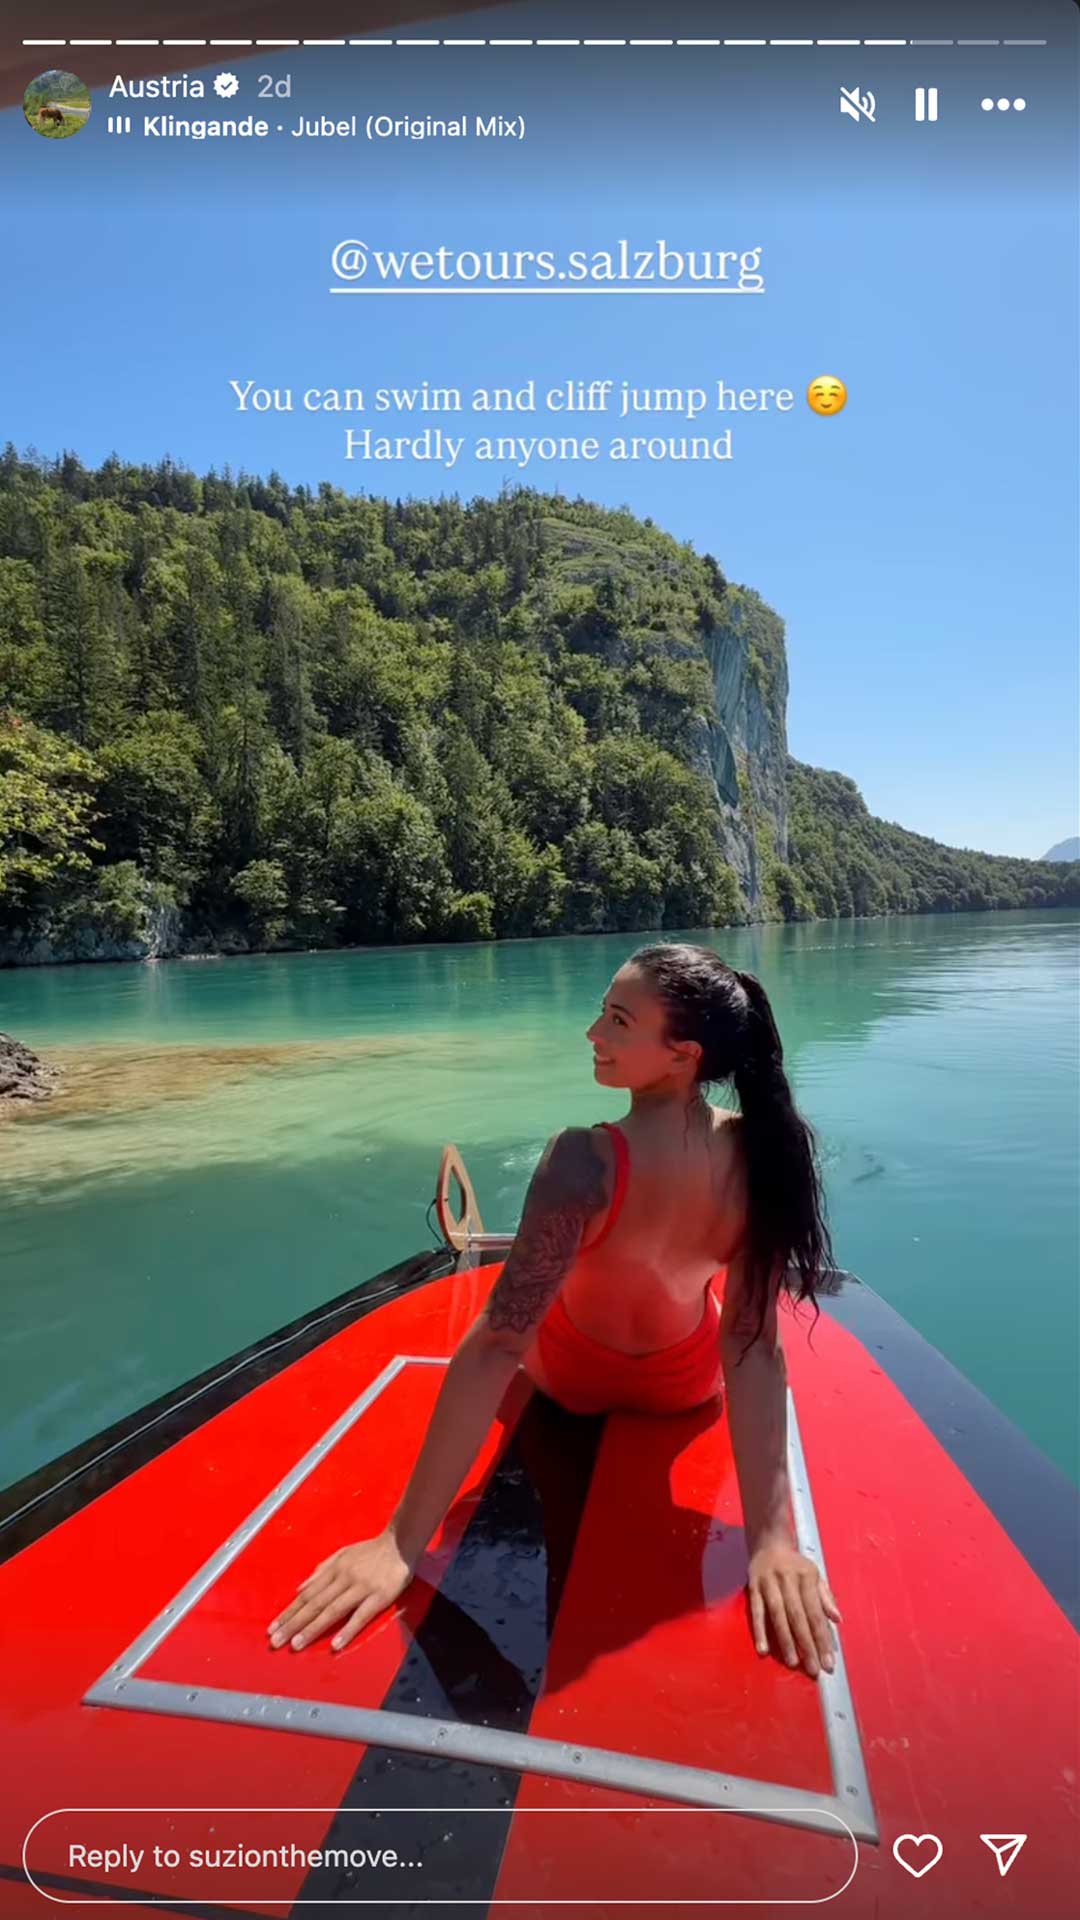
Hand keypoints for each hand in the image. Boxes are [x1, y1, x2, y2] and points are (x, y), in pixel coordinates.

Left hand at [267, 1532, 414, 1652]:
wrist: (399, 1543)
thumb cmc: (370, 1551)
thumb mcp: (342, 1554)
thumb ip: (321, 1571)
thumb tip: (300, 1589)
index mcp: (334, 1570)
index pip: (307, 1594)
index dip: (289, 1612)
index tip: (273, 1628)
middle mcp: (343, 1579)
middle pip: (315, 1604)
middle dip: (293, 1624)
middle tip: (276, 1641)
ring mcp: (361, 1588)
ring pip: (332, 1610)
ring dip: (313, 1628)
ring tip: (296, 1644)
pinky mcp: (379, 1597)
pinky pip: (361, 1616)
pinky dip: (347, 1630)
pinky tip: (335, 1645)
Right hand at [747, 1537, 841, 1678]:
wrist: (768, 1542)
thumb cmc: (795, 1564)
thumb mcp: (814, 1574)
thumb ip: (825, 1597)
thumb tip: (837, 1619)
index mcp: (806, 1577)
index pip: (816, 1613)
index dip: (822, 1638)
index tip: (828, 1662)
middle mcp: (788, 1580)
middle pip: (798, 1617)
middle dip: (807, 1645)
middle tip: (814, 1670)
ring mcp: (769, 1584)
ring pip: (778, 1616)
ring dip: (786, 1641)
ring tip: (793, 1663)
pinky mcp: (753, 1587)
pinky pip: (756, 1612)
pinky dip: (759, 1631)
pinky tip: (763, 1650)